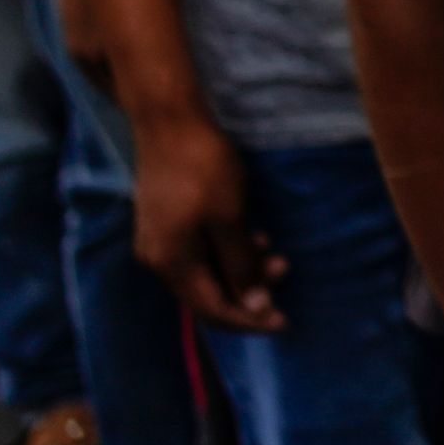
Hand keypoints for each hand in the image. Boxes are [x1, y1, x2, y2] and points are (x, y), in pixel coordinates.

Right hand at [129, 103, 286, 332]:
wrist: (169, 122)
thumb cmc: (203, 168)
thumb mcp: (229, 218)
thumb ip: (240, 265)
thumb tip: (254, 306)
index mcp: (171, 264)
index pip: (213, 310)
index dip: (250, 320)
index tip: (285, 322)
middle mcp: (158, 259)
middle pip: (208, 293)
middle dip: (249, 290)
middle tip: (285, 268)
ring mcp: (159, 240)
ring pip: (205, 270)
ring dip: (241, 267)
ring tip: (275, 250)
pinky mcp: (165, 221)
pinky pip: (199, 250)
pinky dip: (227, 250)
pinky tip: (252, 235)